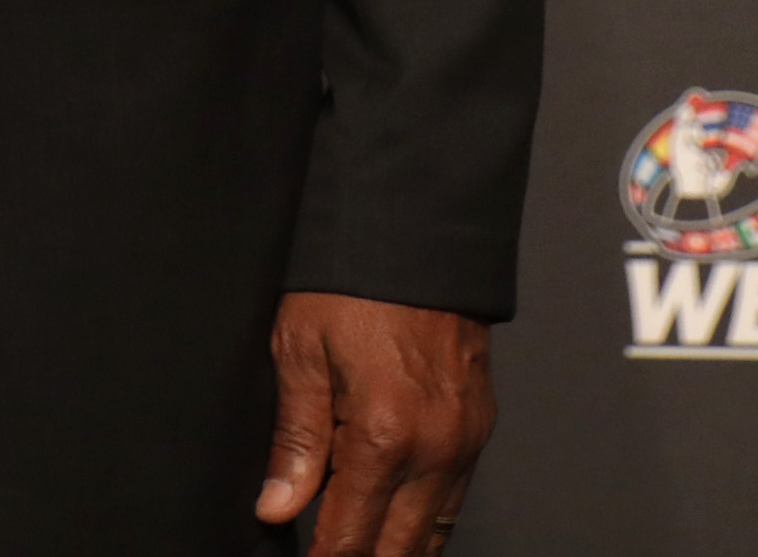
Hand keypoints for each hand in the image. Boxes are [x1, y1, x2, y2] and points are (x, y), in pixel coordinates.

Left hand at [254, 293, 494, 556]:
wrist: (418, 233)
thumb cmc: (352, 283)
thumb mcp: (300, 352)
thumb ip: (293, 440)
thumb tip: (278, 507)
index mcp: (382, 436)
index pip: (350, 538)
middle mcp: (434, 450)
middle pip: (398, 552)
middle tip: (329, 556)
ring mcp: (464, 443)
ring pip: (435, 535)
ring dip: (396, 551)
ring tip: (358, 550)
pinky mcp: (479, 429)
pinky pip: (455, 501)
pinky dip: (425, 524)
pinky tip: (398, 525)